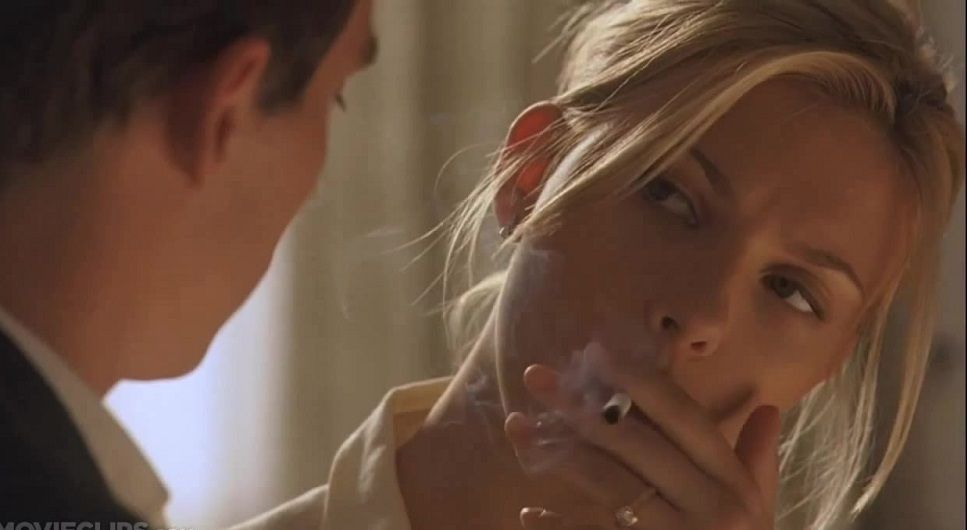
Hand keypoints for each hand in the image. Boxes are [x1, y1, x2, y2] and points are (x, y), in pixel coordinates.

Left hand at [504, 349, 781, 529]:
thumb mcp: (757, 512)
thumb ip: (758, 460)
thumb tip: (769, 407)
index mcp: (732, 486)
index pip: (684, 418)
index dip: (640, 380)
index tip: (595, 351)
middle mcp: (709, 510)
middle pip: (637, 445)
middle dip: (583, 406)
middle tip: (537, 376)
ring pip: (610, 487)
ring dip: (559, 454)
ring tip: (518, 427)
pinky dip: (560, 528)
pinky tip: (528, 512)